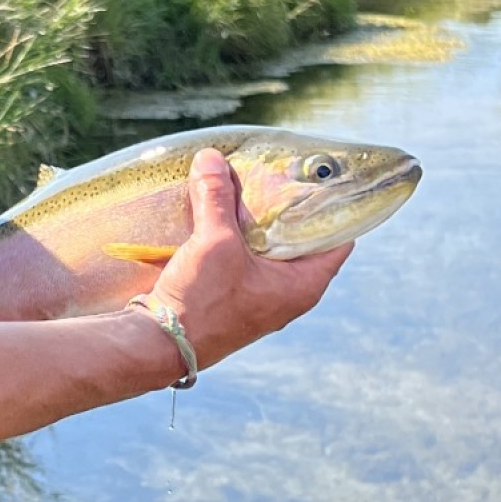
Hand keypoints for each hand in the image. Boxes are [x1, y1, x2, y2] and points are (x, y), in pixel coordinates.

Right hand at [144, 148, 351, 371]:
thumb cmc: (203, 301)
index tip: (321, 177)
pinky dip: (238, 234)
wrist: (161, 343)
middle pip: (301, 238)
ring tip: (245, 184)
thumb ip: (217, 197)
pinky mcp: (235, 296)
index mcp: (303, 284)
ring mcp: (262, 296)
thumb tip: (212, 158)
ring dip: (257, 220)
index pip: (339, 238)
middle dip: (287, 206)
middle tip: (277, 172)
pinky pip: (246, 256)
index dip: (333, 206)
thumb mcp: (214, 242)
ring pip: (270, 246)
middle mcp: (288, 292)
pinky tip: (220, 211)